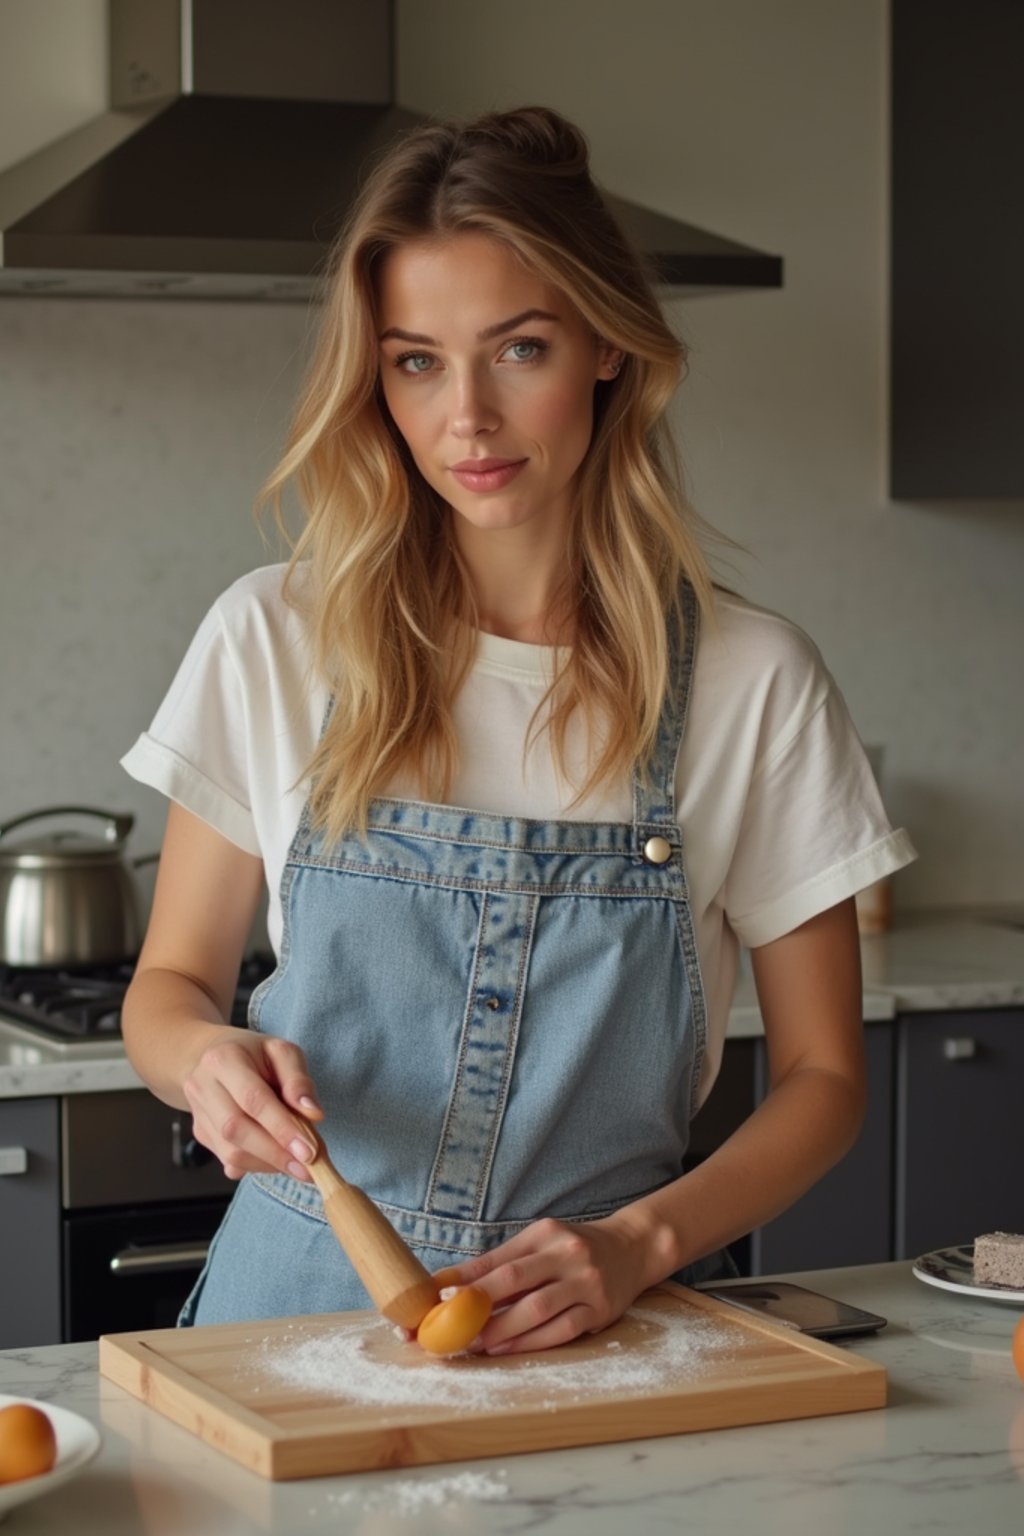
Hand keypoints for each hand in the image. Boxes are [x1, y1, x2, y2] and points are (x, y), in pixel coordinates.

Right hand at [182, 1029, 323, 1181]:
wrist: (209, 1055)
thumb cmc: (254, 1054)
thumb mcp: (282, 1052)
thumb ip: (298, 1080)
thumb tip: (313, 1114)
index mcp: (223, 1060)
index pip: (253, 1099)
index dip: (282, 1127)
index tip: (309, 1151)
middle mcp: (203, 1087)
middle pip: (236, 1129)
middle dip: (276, 1153)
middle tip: (309, 1167)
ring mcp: (199, 1114)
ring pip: (230, 1152)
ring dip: (268, 1164)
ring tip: (298, 1164)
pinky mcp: (201, 1134)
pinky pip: (228, 1160)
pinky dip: (257, 1166)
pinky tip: (277, 1159)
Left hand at [435, 1208, 676, 1354]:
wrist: (633, 1248)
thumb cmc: (574, 1248)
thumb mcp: (541, 1242)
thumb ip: (503, 1261)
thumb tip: (454, 1285)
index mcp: (545, 1233)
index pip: (497, 1257)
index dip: (464, 1278)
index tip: (435, 1297)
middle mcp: (566, 1253)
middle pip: (514, 1279)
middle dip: (477, 1305)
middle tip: (449, 1326)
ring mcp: (586, 1281)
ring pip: (536, 1309)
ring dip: (501, 1330)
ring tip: (474, 1344)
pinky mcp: (600, 1309)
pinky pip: (561, 1329)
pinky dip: (530, 1342)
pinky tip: (508, 1349)